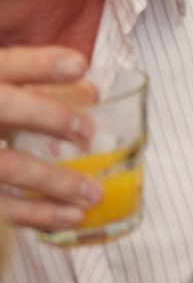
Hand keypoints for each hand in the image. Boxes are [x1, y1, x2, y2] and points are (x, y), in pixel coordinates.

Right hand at [0, 47, 102, 231]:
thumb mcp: (3, 94)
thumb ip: (37, 86)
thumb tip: (91, 92)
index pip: (6, 65)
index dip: (39, 64)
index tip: (79, 65)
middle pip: (1, 107)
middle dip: (45, 115)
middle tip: (88, 129)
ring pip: (4, 165)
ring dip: (49, 180)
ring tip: (93, 194)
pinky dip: (30, 213)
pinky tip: (64, 218)